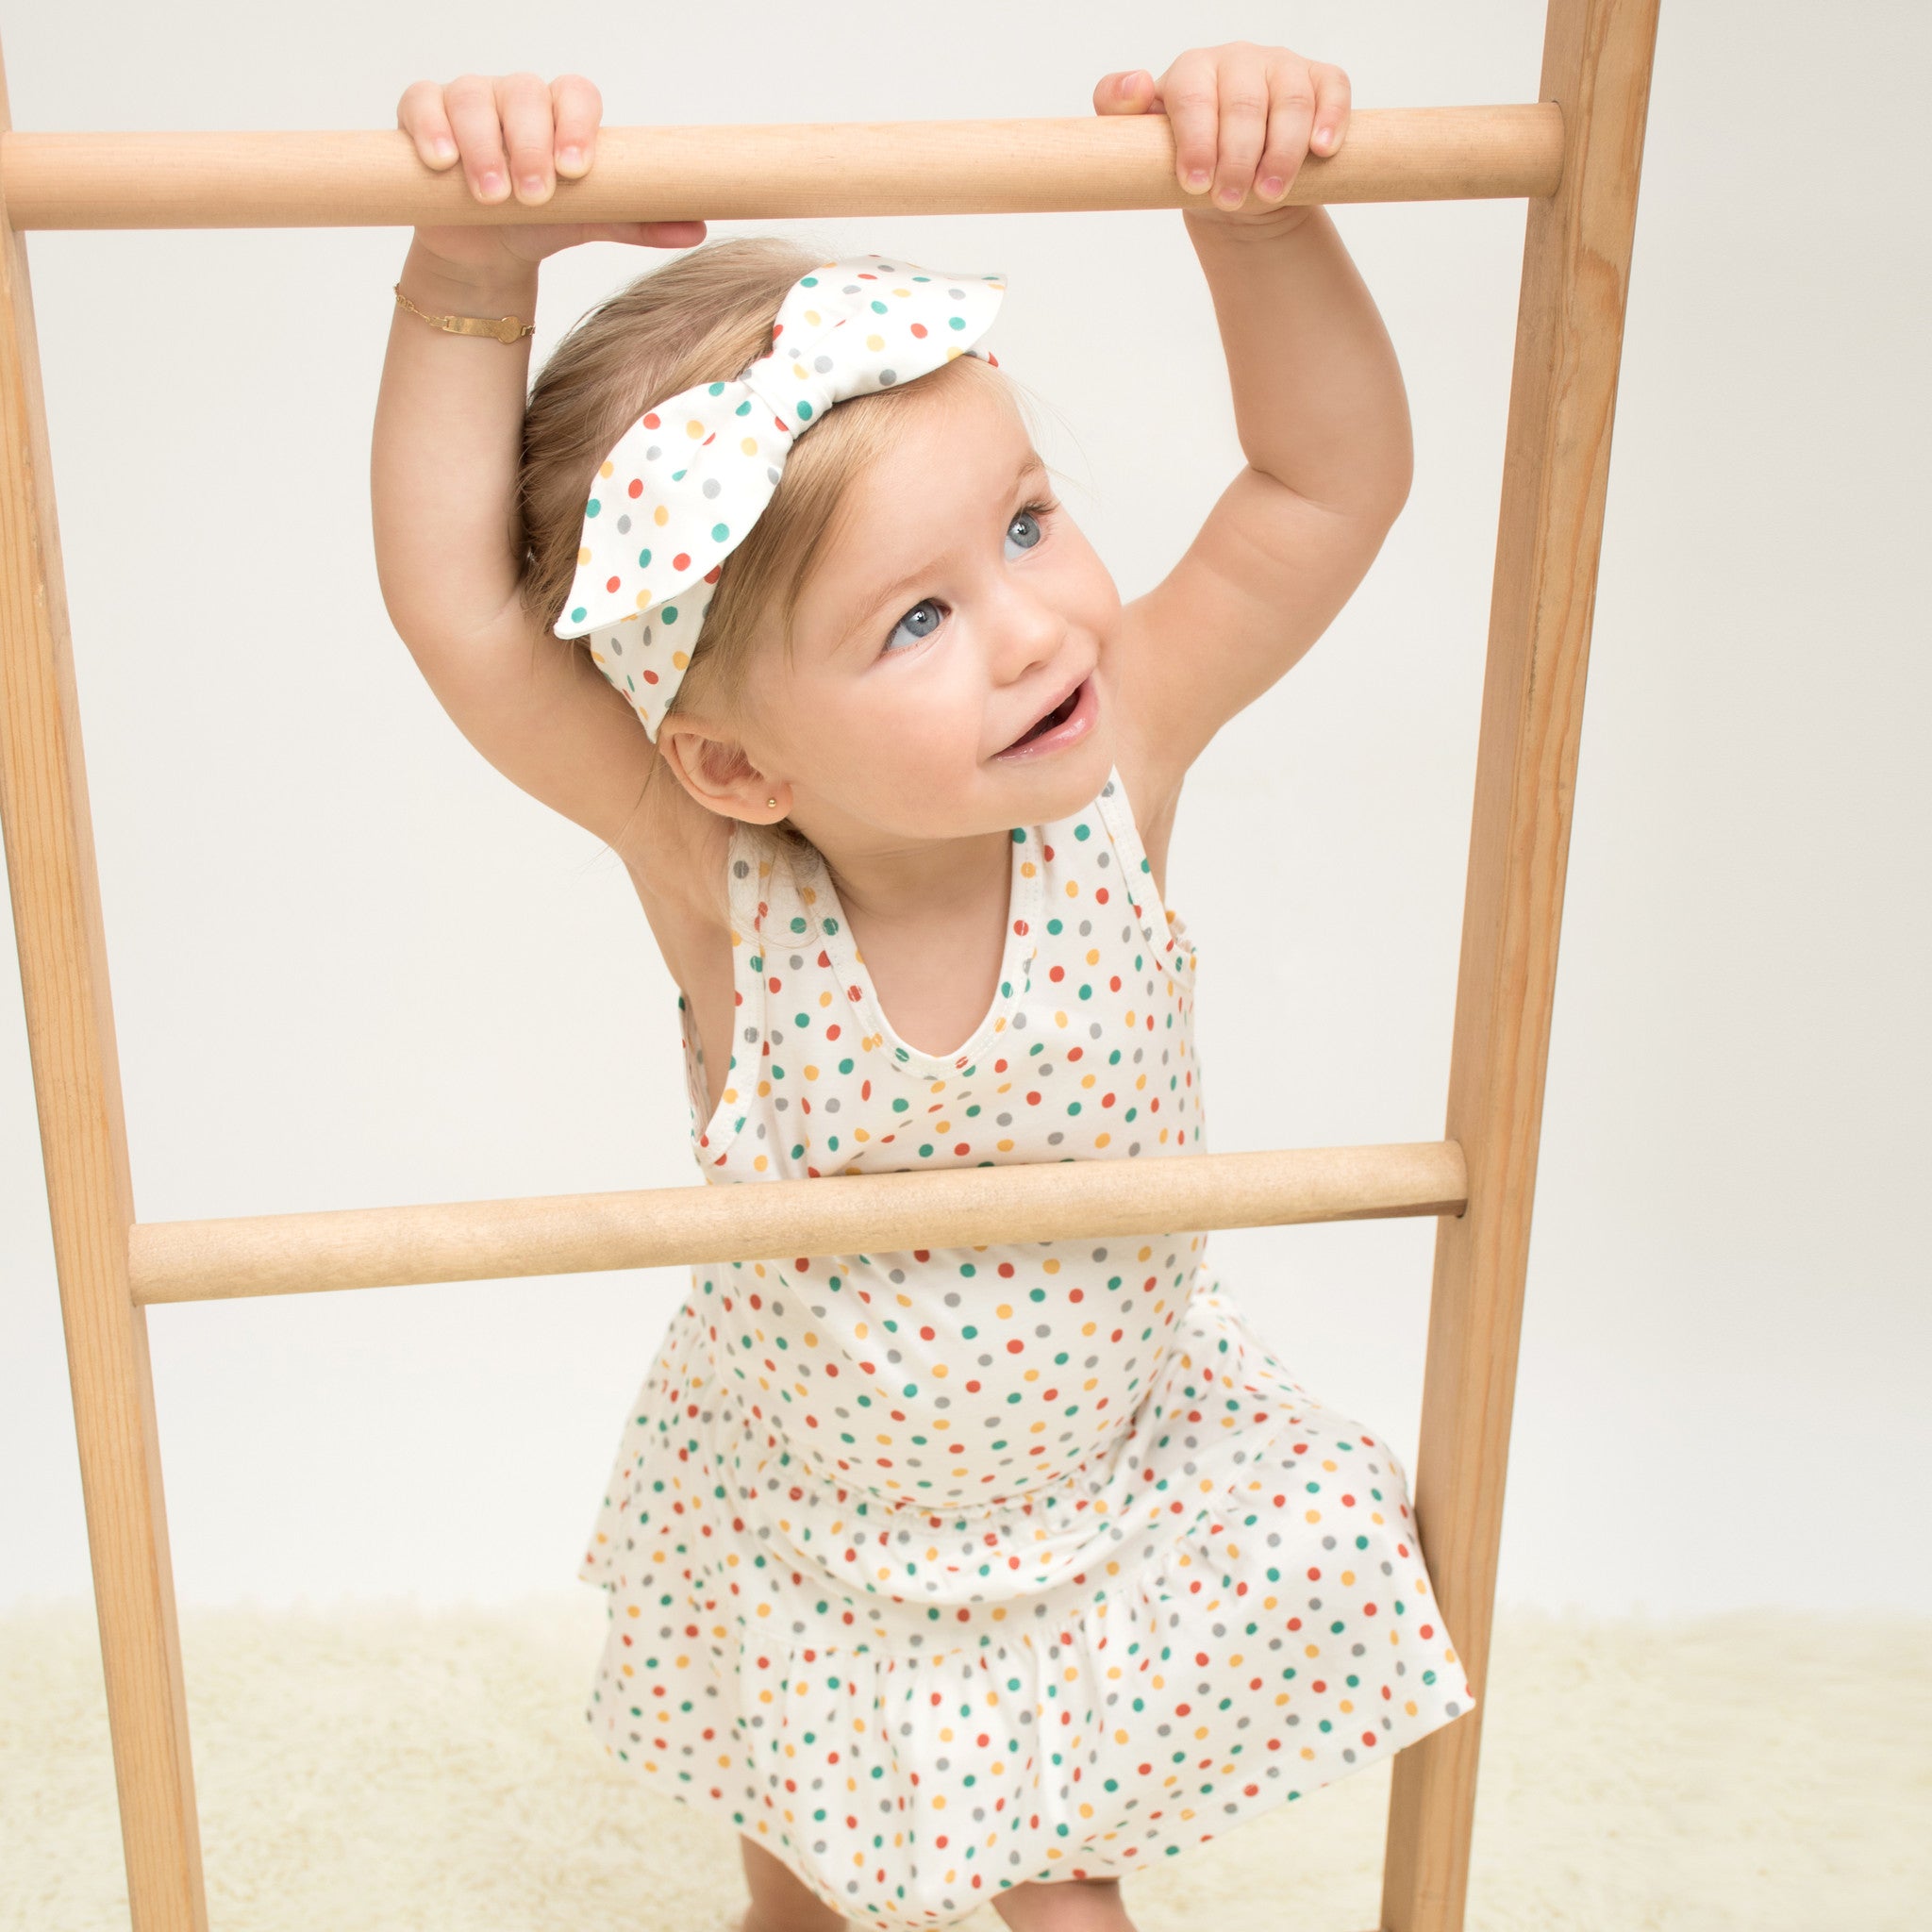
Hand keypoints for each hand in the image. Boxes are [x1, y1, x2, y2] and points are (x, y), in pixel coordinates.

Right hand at [396, 72, 705, 284]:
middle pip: (522, 93)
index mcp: (560, 112)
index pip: (575, 92)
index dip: (576, 122)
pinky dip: (430, 127)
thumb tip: (697, 228)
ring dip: (483, 144)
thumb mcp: (590, 223)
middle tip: (533, 194)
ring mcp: (468, 101)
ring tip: (493, 193)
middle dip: (528, 143)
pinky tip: (443, 162)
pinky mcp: (423, 114)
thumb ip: (637, 220)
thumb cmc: (541, 224)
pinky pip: (421, 101)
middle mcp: (515, 98)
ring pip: (472, 98)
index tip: (576, 169)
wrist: (487, 251)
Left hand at [1092, 43, 1350, 226]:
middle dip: (1238, 156)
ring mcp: (1283, 67)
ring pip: (1291, 101)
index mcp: (1194, 71)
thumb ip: (1116, 110)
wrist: (1235, 183)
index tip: (1195, 183)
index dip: (1196, 140)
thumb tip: (1134, 85)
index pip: (1194, 97)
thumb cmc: (1189, 160)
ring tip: (1270, 192)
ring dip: (1283, 151)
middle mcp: (1239, 61)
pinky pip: (1333, 89)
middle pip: (1244, 104)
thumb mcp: (1142, 142)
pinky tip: (1321, 150)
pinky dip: (1330, 118)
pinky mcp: (1321, 81)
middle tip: (1231, 200)